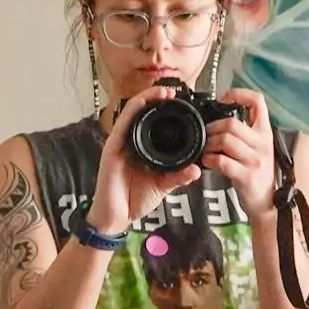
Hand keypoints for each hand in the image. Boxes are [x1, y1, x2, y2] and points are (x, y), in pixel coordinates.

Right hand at [92, 79, 202, 231]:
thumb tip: (197, 169)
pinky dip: (134, 109)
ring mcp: (119, 142)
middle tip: (175, 91)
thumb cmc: (134, 200)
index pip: (153, 122)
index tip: (182, 103)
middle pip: (142, 111)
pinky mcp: (112, 147)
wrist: (117, 217)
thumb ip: (179, 176)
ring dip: (148, 97)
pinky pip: (122, 123)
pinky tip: (144, 101)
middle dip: (157, 97)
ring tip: (164, 91)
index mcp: (142, 148)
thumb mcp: (163, 186)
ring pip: (132, 111)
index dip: (165, 109)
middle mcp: (130, 141)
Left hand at [203, 87, 278, 220]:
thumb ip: (244, 132)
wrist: (266, 203)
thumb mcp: (257, 147)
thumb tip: (220, 116)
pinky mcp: (247, 176)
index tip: (224, 101)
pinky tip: (208, 162)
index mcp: (265, 132)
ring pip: (226, 140)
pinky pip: (223, 161)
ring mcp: (256, 160)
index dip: (239, 94)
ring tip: (206, 150)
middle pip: (232, 123)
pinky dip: (210, 160)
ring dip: (209, 144)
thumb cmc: (257, 172)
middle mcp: (263, 143)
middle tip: (206, 136)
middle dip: (213, 127)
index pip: (258, 101)